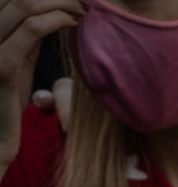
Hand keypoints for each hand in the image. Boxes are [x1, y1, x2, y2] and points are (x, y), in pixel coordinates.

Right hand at [0, 0, 82, 172]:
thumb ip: (27, 36)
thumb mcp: (18, 60)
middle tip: (83, 2)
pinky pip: (30, 30)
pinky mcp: (1, 65)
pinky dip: (56, 20)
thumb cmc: (8, 99)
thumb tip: (50, 13)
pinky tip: (73, 23)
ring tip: (82, 11)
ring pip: (24, 5)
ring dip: (60, 3)